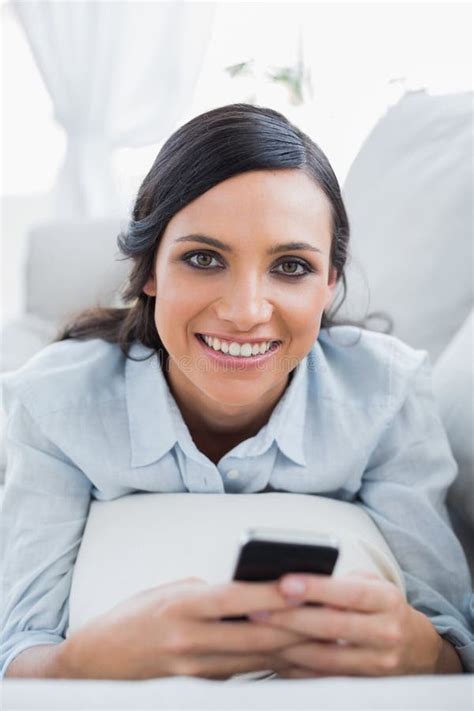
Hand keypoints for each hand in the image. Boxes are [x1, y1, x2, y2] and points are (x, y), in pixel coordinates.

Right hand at [62, 577, 307, 679]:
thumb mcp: (169, 591)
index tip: (303, 581)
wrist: (97, 663)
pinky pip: (242, 675)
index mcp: (181, 606)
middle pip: (254, 635)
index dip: (271, 592)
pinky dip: (269, 666)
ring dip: (290, 649)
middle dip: (295, 625)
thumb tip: (253, 595)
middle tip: (329, 612)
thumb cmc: (135, 616)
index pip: (236, 597)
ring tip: (323, 634)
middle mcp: (189, 640)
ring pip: (254, 660)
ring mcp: (194, 670)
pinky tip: (293, 657)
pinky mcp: (198, 688)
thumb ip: (210, 594)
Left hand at [248, 572, 443, 676]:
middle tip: (257, 608)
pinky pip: (322, 678)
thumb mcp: (372, 586)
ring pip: (324, 658)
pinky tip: (271, 655)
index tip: (284, 583)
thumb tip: (294, 582)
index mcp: (386, 600)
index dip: (315, 588)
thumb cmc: (384, 608)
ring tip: (257, 631)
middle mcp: (385, 633)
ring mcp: (376, 664)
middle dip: (290, 618)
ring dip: (286, 645)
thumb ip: (340, 584)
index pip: (348, 593)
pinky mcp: (362, 685)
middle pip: (331, 627)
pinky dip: (295, 667)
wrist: (418, 649)